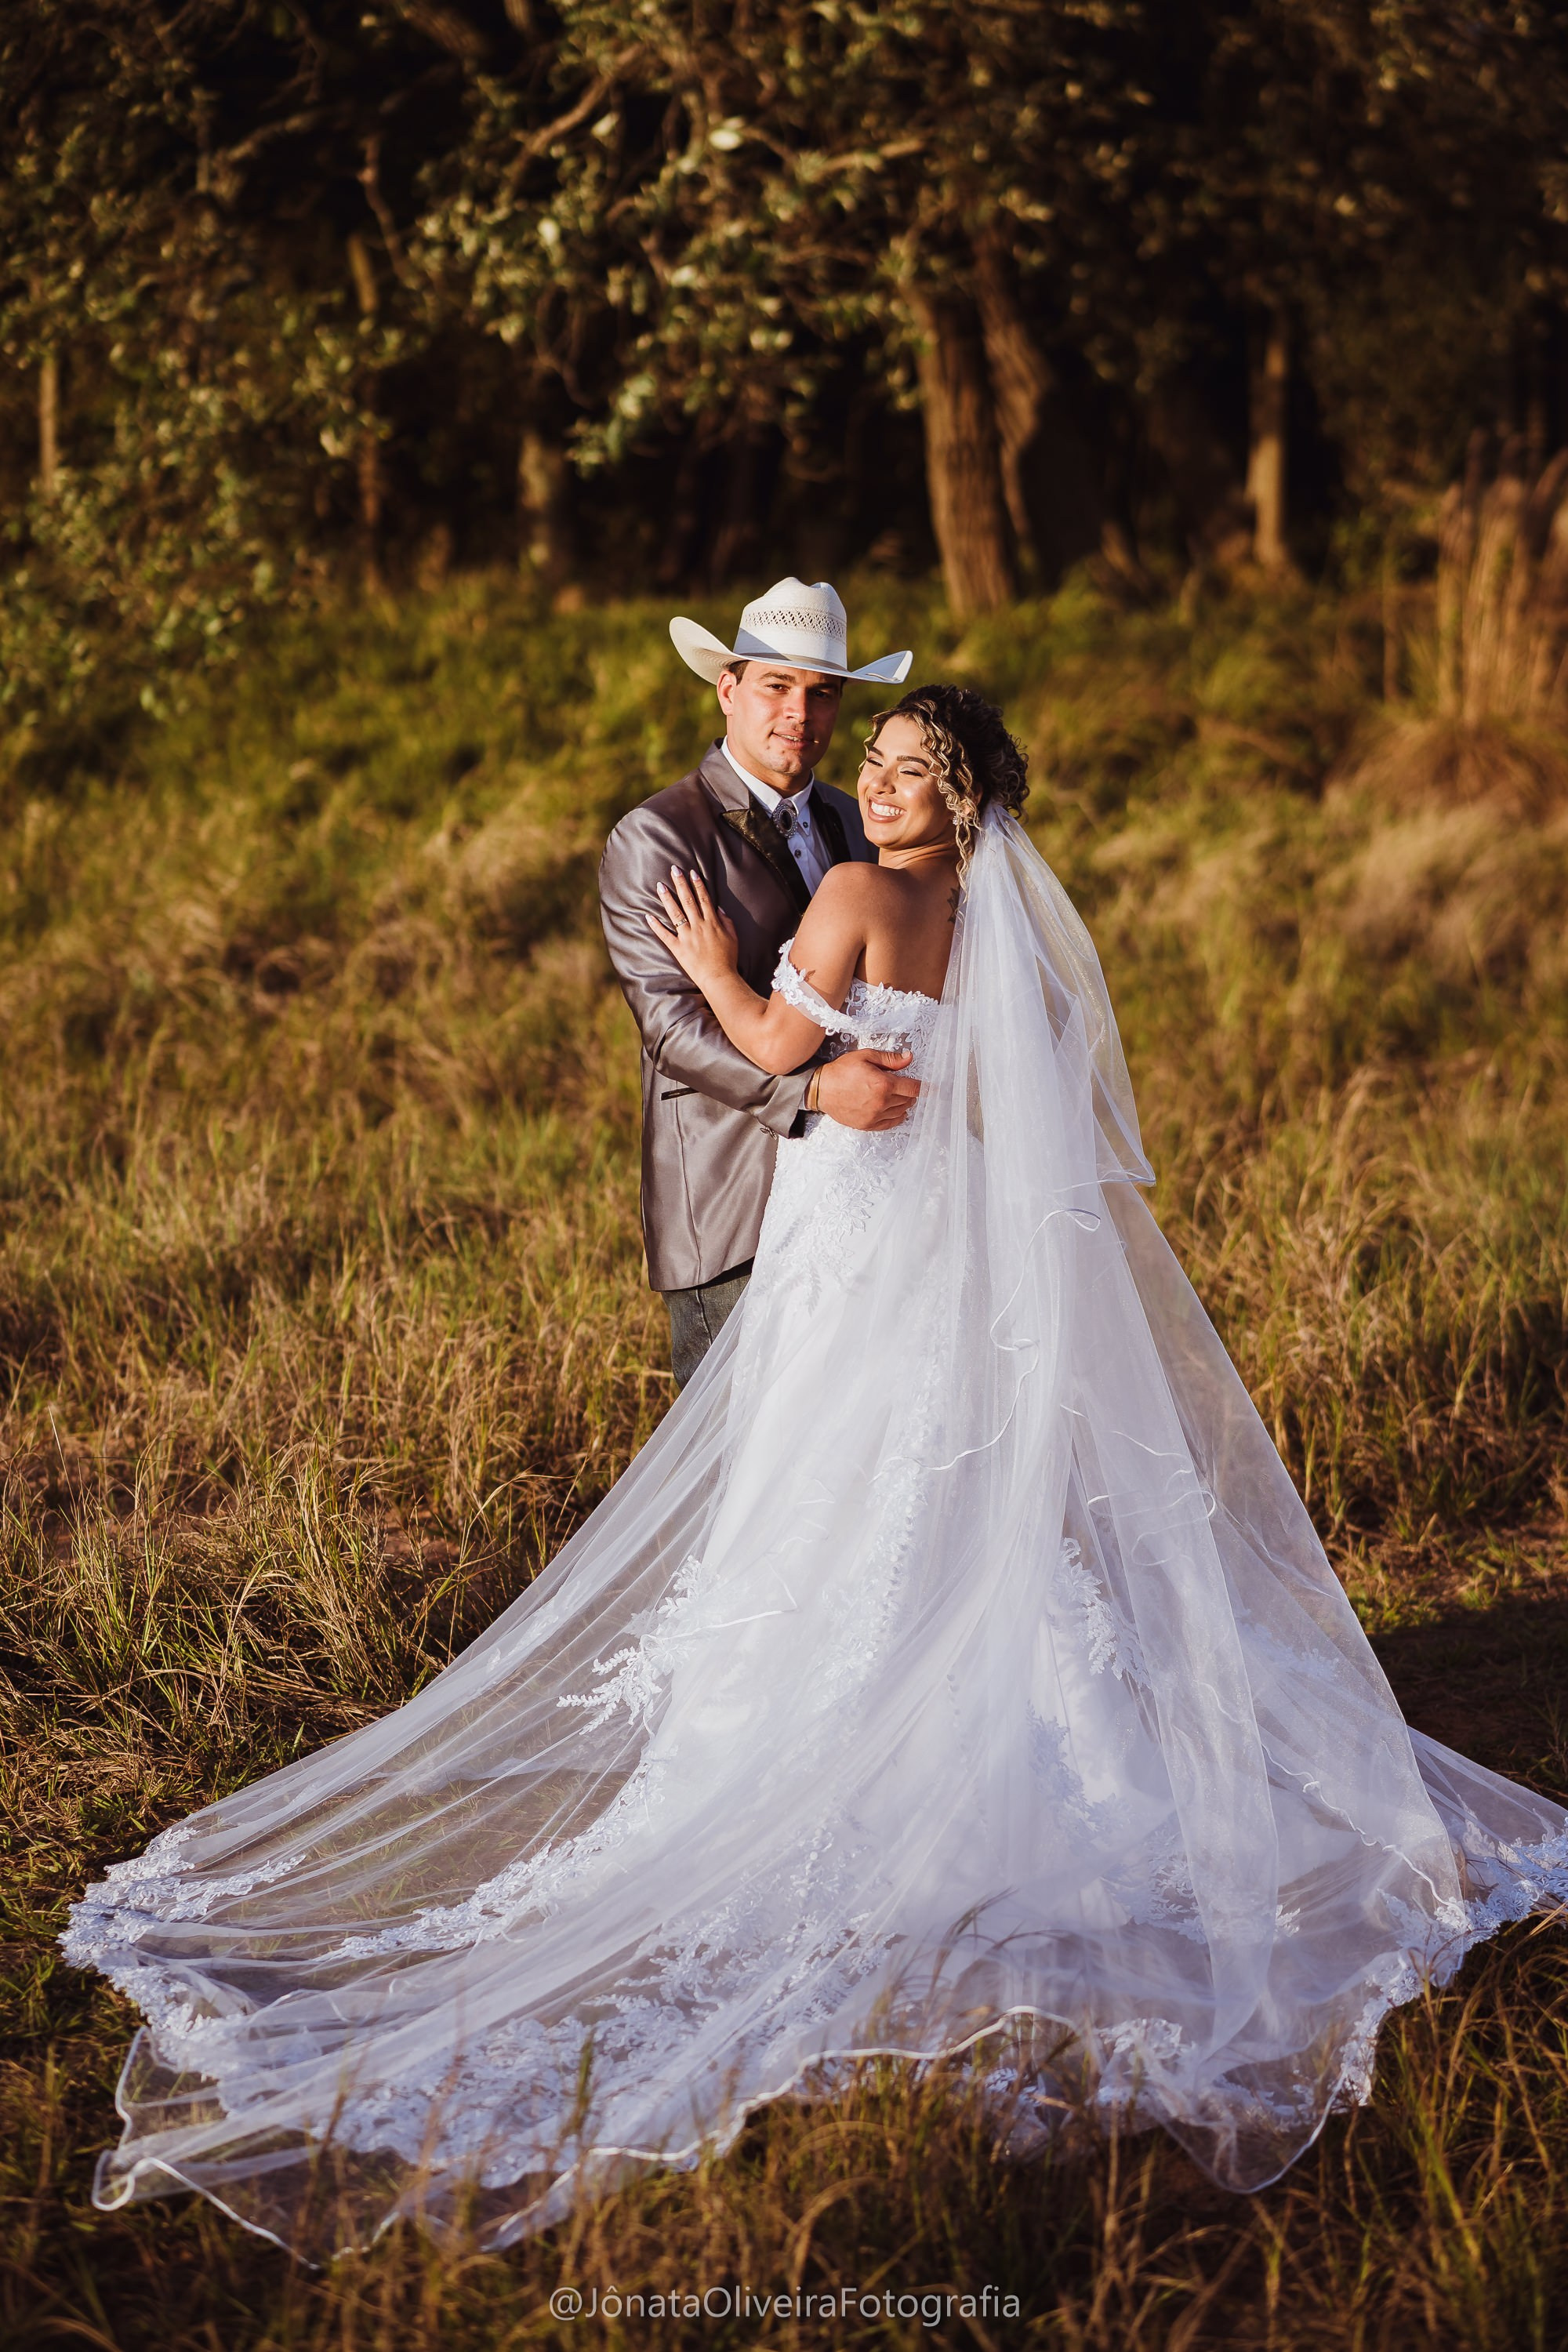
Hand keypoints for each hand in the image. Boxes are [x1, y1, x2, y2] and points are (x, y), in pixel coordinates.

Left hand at [646, 866, 739, 987]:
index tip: (692, 872)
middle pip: (688, 900)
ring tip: (660, 886)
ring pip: (675, 913)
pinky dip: (656, 926)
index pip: (704, 898)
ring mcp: (686, 937)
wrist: (719, 978)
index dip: (698, 884)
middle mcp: (698, 926)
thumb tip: (718, 908)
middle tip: (673, 870)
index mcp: (712, 922)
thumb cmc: (728, 959)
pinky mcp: (678, 949)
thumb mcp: (733, 937)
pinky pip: (664, 935)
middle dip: (680, 884)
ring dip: (667, 898)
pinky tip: (648, 915)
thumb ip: (726, 921)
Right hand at [815, 1048, 918, 1131]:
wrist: (821, 1090)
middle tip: (906, 1086)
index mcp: (883, 1084)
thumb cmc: (842, 1071)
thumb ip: (890, 1059)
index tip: (927, 1085)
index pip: (913, 1088)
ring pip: (901, 1112)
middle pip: (908, 1100)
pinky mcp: (868, 1124)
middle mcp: (882, 1103)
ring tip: (898, 1096)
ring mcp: (875, 1116)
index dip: (922, 1086)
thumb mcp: (866, 1057)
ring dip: (903, 1104)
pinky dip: (896, 1117)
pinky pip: (890, 1124)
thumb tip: (909, 1058)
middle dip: (910, 1093)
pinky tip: (895, 1111)